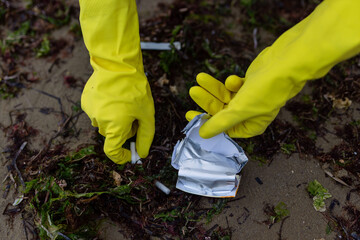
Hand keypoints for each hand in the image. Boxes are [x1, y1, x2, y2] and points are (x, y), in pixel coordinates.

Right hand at [79, 0, 154, 163]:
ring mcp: (90, 111)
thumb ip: (145, 137)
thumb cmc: (135, 88)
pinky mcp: (85, 101)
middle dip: (123, 130)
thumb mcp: (147, 113)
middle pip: (112, 135)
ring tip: (123, 102)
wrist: (117, 63)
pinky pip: (97, 111)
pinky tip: (113, 96)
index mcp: (114, 126)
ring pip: (105, 123)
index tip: (130, 152)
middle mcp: (99, 121)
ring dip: (114, 119)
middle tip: (134, 114)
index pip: (112, 151)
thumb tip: (141, 154)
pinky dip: (106, 109)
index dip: (121, 156)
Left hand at [186, 72, 279, 137]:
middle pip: (222, 111)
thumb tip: (202, 135)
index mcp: (250, 126)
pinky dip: (231, 82)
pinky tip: (233, 79)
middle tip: (193, 91)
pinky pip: (233, 86)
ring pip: (225, 96)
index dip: (206, 123)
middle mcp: (250, 115)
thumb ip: (220, 123)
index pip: (223, 129)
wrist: (287, 63)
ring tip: (200, 78)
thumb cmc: (267, 90)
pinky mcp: (250, 84)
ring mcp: (250, 98)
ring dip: (214, 88)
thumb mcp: (239, 110)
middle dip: (207, 101)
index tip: (190, 115)